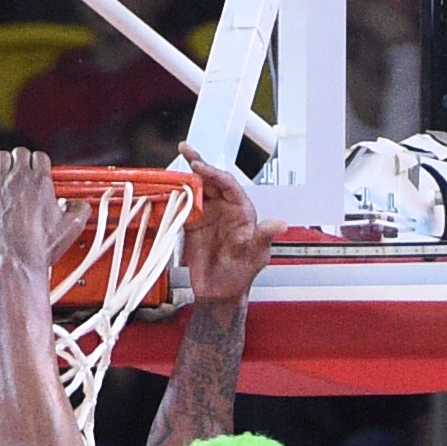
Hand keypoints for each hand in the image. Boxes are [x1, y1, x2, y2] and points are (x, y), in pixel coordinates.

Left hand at [0, 145, 67, 301]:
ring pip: (2, 156)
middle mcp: (19, 179)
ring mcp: (0, 184)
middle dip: (24, 161)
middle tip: (24, 172)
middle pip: (21, 153)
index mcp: (41, 182)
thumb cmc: (40, 247)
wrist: (17, 260)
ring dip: (6, 162)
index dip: (40, 164)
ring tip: (8, 173)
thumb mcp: (72, 228)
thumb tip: (80, 203)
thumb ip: (81, 208)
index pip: (40, 157)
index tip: (39, 172)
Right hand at [178, 154, 272, 305]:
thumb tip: (280, 225)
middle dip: (199, 164)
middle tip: (186, 151)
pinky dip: (174, 196)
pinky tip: (166, 186)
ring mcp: (208, 215)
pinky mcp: (193, 224)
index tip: (200, 167)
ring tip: (174, 164)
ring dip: (185, 177)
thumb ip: (264, 238)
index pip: (229, 185)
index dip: (215, 173)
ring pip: (197, 190)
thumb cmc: (241, 275)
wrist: (219, 294)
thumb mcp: (255, 257)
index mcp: (242, 212)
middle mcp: (225, 209)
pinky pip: (184, 205)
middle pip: (211, 181)